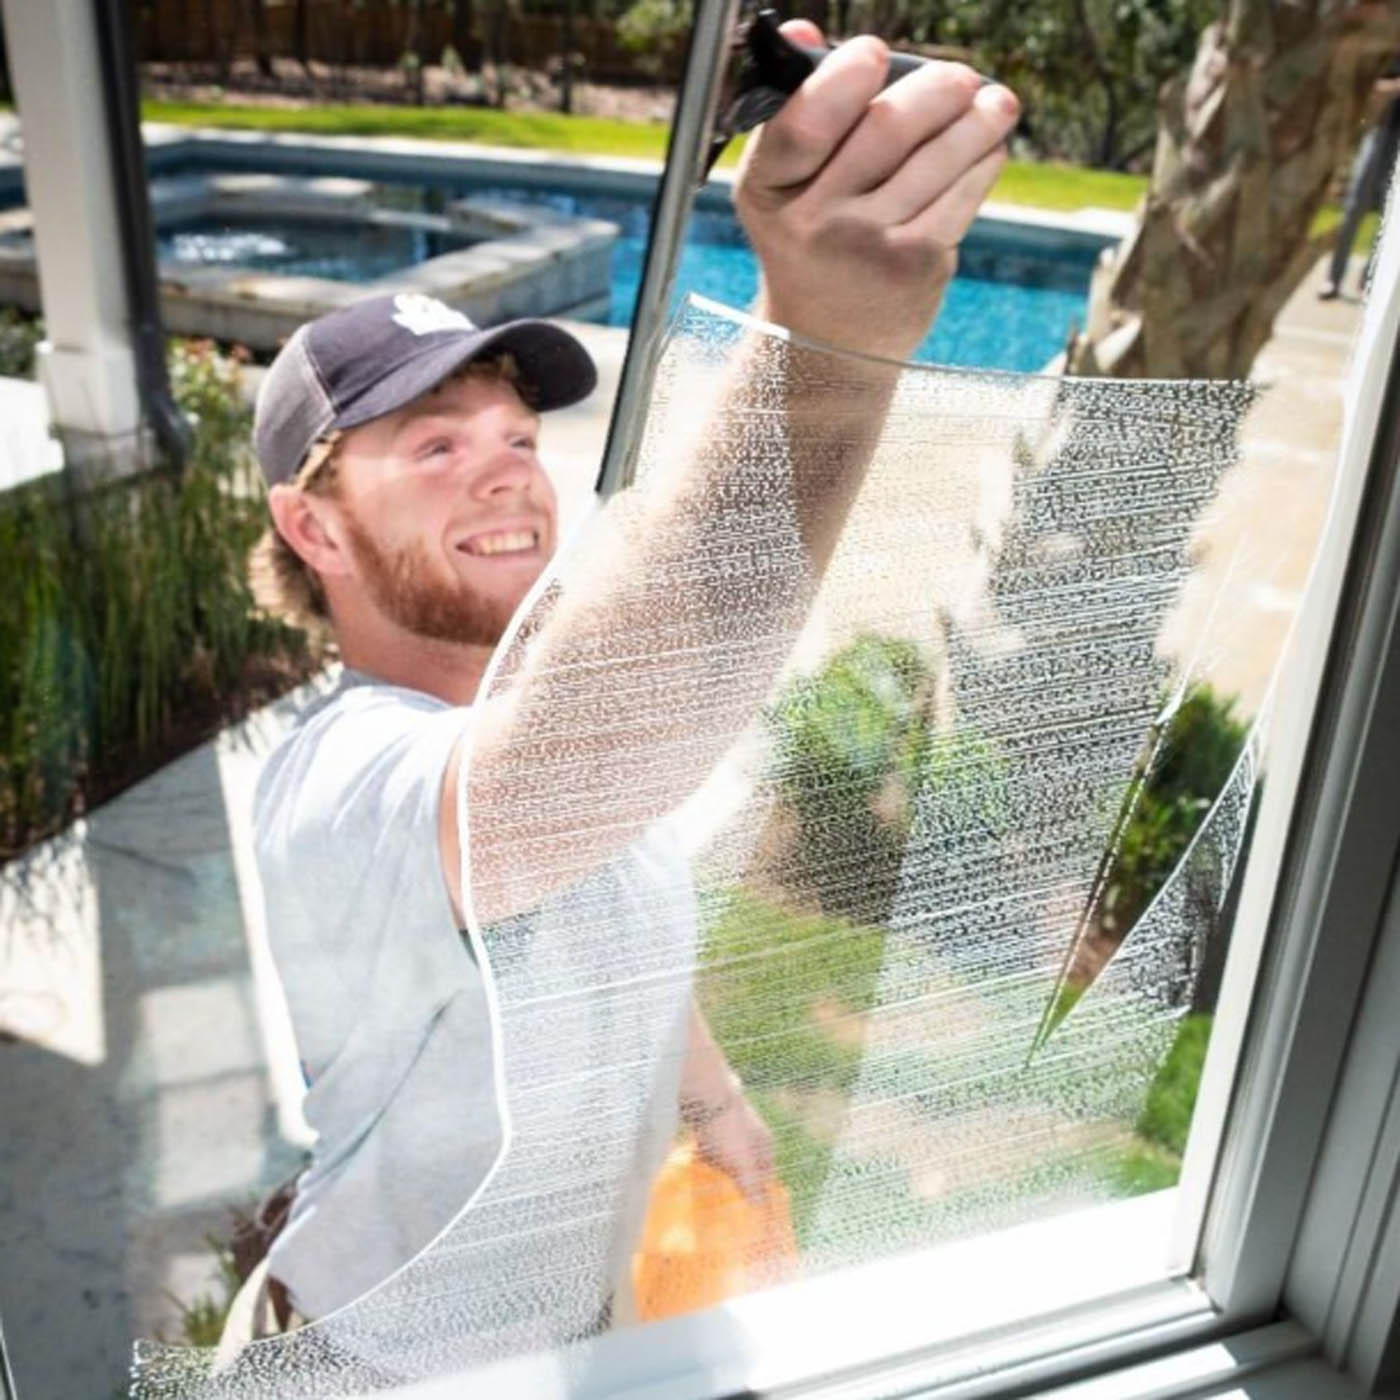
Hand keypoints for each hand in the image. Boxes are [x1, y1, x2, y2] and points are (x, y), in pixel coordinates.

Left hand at [685, 1085, 776, 1203]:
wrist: (702, 1093)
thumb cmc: (726, 1128)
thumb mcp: (742, 1162)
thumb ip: (752, 1185)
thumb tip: (762, 1210)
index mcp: (764, 1143)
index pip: (767, 1175)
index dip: (759, 1192)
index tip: (749, 1211)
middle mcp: (751, 1133)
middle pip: (747, 1164)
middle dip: (738, 1181)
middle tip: (726, 1202)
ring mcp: (731, 1125)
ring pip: (728, 1154)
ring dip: (720, 1168)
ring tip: (709, 1186)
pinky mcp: (711, 1120)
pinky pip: (710, 1144)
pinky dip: (705, 1155)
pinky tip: (696, 1164)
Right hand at [734, 21, 1018, 361]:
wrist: (828, 338)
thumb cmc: (810, 242)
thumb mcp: (783, 186)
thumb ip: (793, 110)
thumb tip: (802, 30)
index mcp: (768, 192)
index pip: (803, 124)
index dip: (843, 79)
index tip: (874, 53)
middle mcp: (813, 224)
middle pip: (887, 128)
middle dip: (937, 88)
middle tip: (961, 77)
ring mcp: (868, 248)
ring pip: (938, 155)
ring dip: (979, 118)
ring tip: (995, 102)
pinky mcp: (916, 266)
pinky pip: (964, 192)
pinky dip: (984, 161)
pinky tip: (988, 149)